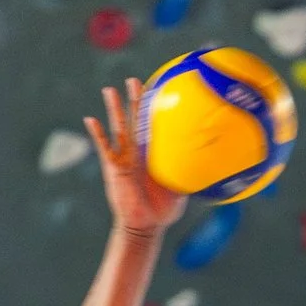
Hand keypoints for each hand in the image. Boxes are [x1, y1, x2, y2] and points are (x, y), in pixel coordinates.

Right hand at [84, 79, 188, 238]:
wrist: (145, 226)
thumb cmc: (163, 210)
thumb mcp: (182, 188)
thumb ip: (192, 174)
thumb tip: (216, 165)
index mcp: (153, 154)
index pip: (154, 126)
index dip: (155, 111)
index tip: (158, 90)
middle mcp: (137, 152)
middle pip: (135, 120)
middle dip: (134, 100)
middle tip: (134, 79)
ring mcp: (124, 158)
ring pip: (119, 127)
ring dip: (114, 109)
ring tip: (109, 90)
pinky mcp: (114, 167)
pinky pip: (104, 147)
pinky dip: (97, 133)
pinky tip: (90, 119)